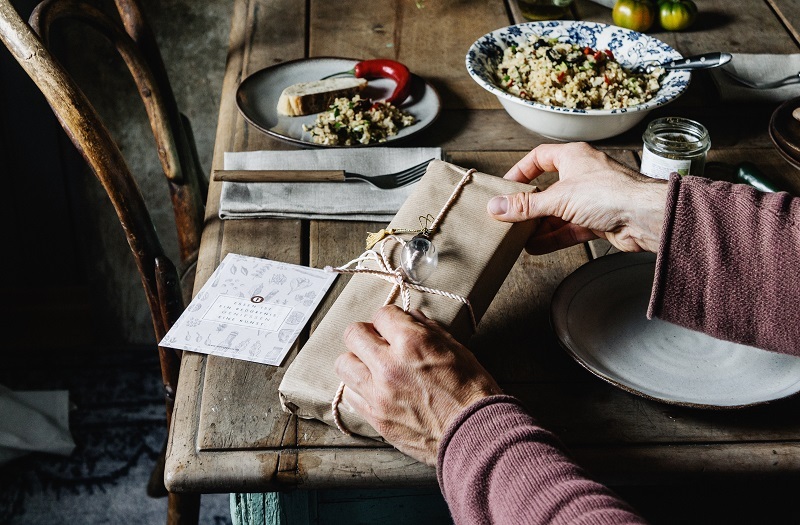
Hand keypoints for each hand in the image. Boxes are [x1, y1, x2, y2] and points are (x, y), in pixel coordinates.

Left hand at [334, 305, 501, 465]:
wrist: (475, 435)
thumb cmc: (472, 391)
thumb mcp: (457, 349)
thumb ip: (428, 330)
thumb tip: (410, 317)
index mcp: (412, 343)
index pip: (382, 314)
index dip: (390, 318)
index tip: (394, 326)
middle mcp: (388, 366)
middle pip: (353, 334)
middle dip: (367, 334)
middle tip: (379, 343)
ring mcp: (378, 394)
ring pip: (344, 364)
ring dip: (357, 361)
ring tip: (373, 368)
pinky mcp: (375, 418)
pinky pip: (350, 395)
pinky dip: (359, 388)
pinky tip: (376, 390)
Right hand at [487, 142, 668, 253]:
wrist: (646, 217)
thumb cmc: (611, 193)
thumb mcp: (558, 198)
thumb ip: (526, 206)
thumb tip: (497, 207)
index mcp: (573, 156)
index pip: (539, 158)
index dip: (521, 171)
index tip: (506, 186)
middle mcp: (582, 174)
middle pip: (547, 188)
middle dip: (529, 205)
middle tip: (509, 216)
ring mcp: (591, 199)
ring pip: (558, 212)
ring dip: (539, 225)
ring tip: (519, 237)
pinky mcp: (598, 220)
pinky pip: (569, 228)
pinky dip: (553, 237)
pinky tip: (536, 247)